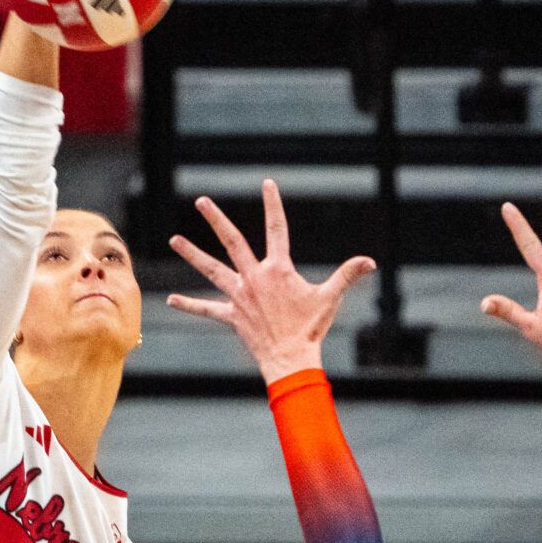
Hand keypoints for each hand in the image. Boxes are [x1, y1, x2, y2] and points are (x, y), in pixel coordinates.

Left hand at [165, 179, 377, 381]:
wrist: (290, 359)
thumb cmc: (311, 329)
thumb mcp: (330, 298)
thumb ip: (347, 275)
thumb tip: (370, 262)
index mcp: (278, 269)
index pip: (277, 228)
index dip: (272, 204)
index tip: (267, 184)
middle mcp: (254, 278)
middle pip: (232, 242)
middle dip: (216, 219)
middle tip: (202, 201)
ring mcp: (239, 296)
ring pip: (212, 270)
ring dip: (192, 254)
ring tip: (174, 240)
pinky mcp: (231, 316)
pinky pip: (207, 308)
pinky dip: (190, 304)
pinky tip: (170, 300)